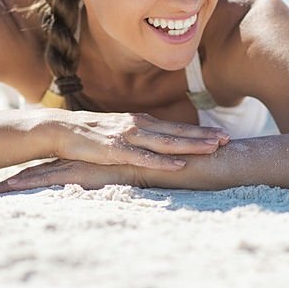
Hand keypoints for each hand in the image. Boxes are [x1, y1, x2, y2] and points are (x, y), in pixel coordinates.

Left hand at [0, 159, 135, 196]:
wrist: (148, 162)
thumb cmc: (134, 168)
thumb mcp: (114, 171)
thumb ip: (103, 172)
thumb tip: (98, 179)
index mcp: (74, 161)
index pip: (42, 168)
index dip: (21, 176)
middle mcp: (68, 162)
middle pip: (30, 172)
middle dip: (5, 183)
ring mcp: (69, 167)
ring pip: (31, 176)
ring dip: (7, 185)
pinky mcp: (75, 173)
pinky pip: (44, 180)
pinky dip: (24, 185)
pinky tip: (6, 188)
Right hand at [47, 110, 228, 171]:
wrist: (61, 129)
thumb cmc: (91, 134)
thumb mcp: (121, 131)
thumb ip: (141, 136)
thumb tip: (160, 145)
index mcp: (142, 121)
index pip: (177, 128)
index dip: (200, 132)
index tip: (222, 135)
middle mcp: (139, 125)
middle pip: (178, 133)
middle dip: (204, 137)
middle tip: (227, 140)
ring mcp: (128, 136)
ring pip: (166, 143)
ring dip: (190, 146)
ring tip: (212, 149)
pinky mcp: (115, 149)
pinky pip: (142, 157)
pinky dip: (161, 162)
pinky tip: (177, 166)